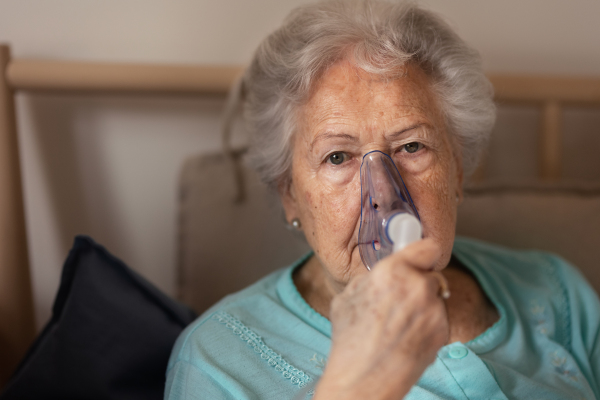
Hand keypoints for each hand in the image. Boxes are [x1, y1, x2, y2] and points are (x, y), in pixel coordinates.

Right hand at [313, 239, 448, 399]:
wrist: (364, 378)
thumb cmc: (351, 339)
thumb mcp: (348, 296)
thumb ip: (372, 278)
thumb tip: (383, 273)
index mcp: (393, 271)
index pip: (428, 246)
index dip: (422, 251)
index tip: (419, 256)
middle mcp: (418, 286)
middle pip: (429, 274)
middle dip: (417, 283)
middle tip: (400, 299)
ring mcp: (434, 310)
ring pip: (434, 297)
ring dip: (422, 305)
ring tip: (399, 323)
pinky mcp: (443, 331)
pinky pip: (437, 318)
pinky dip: (426, 324)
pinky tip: (406, 336)